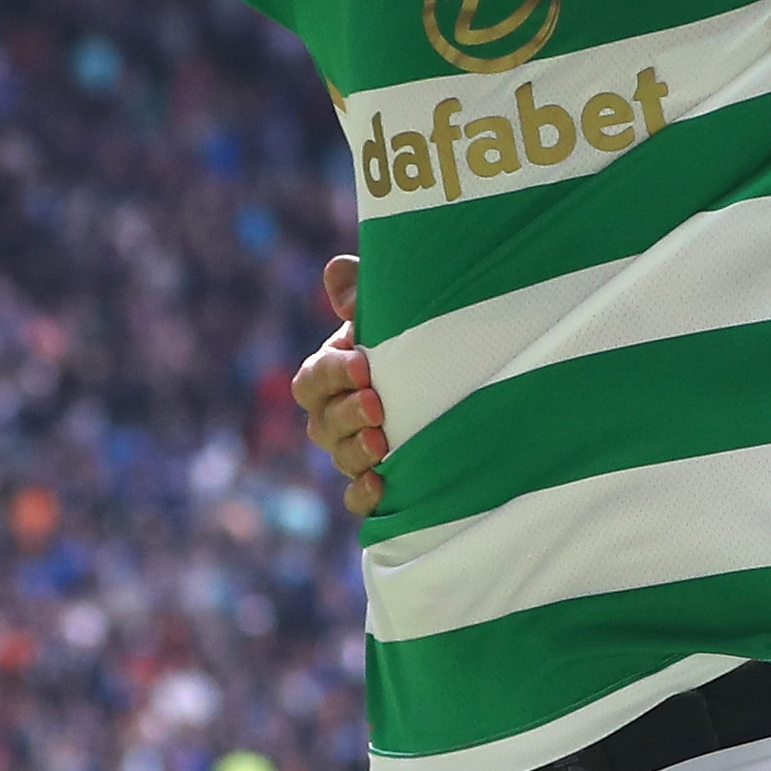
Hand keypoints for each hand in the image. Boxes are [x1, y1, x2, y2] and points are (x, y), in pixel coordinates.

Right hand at [291, 253, 389, 513]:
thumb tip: (336, 272)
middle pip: (321, 423)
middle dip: (346, 414)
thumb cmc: (414, 337)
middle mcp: (335, 415)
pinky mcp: (377, 480)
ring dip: (355, 452)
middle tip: (377, 405)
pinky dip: (364, 495)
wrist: (457, 377)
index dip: (333, 373)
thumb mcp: (392, 311)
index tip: (362, 363)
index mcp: (332, 373)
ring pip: (338, 457)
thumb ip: (361, 293)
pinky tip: (381, 485)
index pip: (314, 378)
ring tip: (381, 442)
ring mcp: (354, 449)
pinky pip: (357, 497)